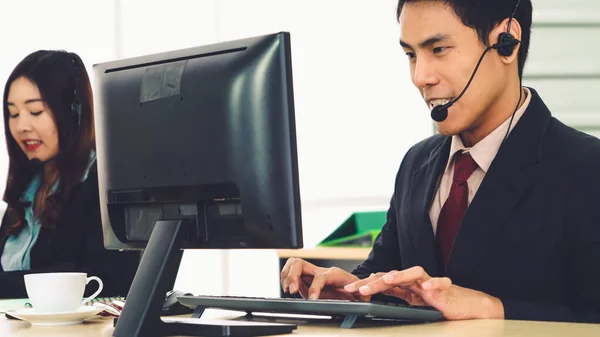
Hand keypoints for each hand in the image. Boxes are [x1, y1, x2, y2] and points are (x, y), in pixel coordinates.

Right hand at [280, 258, 368, 300]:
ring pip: (294, 263)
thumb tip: (361, 293)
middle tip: (291, 290)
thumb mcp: (362, 294)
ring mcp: (312, 273)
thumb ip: (362, 295)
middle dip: (292, 276)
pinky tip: (288, 288)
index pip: (320, 276)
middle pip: (300, 263)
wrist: (354, 288)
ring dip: (287, 275)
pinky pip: (291, 271)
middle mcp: (321, 271)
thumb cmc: (356, 291)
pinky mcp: (306, 279)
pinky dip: (285, 278)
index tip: (312, 299)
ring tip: (288, 289)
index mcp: (334, 274)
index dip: (314, 287)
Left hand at [344, 266, 503, 319]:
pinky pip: (441, 282)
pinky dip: (434, 283)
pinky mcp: (447, 289)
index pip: (382, 282)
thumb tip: (376, 297)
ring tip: (387, 279)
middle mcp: (416, 282)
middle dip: (373, 281)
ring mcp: (431, 283)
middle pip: (392, 276)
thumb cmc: (441, 305)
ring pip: (414, 273)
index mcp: (407, 287)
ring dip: (400, 275)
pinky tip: (427, 287)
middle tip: (357, 288)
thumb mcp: (414, 305)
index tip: (348, 290)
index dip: (365, 285)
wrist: (469, 307)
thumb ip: (397, 299)